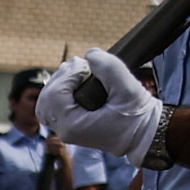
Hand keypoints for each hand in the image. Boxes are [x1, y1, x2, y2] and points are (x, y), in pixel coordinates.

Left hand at [42, 51, 161, 165]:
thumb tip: (89, 54)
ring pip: (45, 104)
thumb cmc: (137, 115)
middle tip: (83, 66)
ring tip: (79, 72)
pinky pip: (52, 108)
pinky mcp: (70, 126)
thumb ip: (109, 68)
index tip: (87, 67)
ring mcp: (66, 130)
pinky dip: (59, 92)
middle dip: (61, 77)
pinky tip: (76, 82)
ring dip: (58, 83)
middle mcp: (65, 131)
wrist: (143, 134)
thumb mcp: (128, 88)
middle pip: (46, 98)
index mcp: (74, 126)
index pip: (55, 94)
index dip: (68, 74)